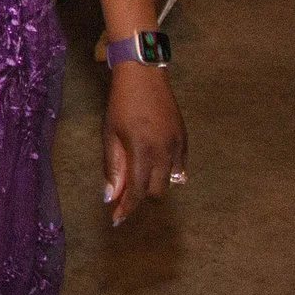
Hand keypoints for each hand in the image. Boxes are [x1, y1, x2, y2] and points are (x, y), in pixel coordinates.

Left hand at [100, 65, 184, 228]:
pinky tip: (154, 164)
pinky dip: (167, 171)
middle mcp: (165, 151)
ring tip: (138, 174)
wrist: (144, 75)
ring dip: (154, 183)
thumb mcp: (110, 135)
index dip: (127, 208)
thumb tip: (110, 196)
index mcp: (143, 151)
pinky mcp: (184, 138)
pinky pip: (179, 166)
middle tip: (124, 193)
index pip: (138, 192)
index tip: (117, 219)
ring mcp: (178, 145)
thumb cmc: (121, 104)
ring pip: (170, 180)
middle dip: (140, 196)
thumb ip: (113, 167)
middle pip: (156, 191)